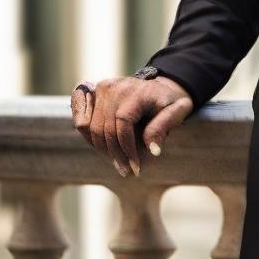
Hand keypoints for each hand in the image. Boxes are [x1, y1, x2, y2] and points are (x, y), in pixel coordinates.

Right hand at [70, 75, 193, 177]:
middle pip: (106, 128)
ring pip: (93, 127)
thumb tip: (152, 150)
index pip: (123, 123)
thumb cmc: (169, 102)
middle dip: (116, 154)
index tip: (136, 167)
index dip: (127, 148)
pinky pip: (81, 115)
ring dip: (103, 149)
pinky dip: (86, 134)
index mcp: (137, 92)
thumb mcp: (178, 111)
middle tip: (127, 171)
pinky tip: (99, 147)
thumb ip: (164, 127)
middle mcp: (116, 87)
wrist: (160, 88)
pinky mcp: (95, 91)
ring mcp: (103, 88)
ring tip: (118, 163)